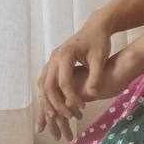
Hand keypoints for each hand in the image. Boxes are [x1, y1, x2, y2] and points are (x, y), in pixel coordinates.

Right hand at [35, 10, 114, 139]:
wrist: (95, 27)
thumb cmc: (100, 42)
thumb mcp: (100, 58)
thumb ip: (96, 76)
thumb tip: (92, 94)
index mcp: (66, 55)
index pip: (64, 82)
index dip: (72, 97)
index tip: (82, 107)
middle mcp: (54, 57)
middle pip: (48, 85)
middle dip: (56, 103)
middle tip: (67, 116)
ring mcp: (51, 59)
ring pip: (43, 84)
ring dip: (47, 100)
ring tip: (55, 116)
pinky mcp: (53, 62)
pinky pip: (45, 81)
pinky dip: (46, 94)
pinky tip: (52, 105)